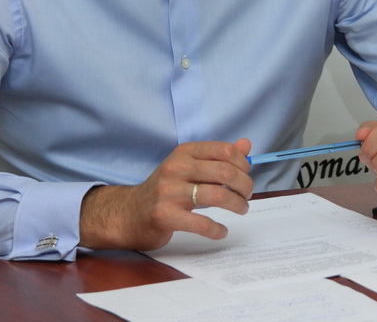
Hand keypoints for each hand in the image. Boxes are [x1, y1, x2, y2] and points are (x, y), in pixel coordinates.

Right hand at [79, 138, 252, 251]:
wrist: (129, 213)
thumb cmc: (164, 189)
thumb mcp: (188, 166)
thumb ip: (216, 156)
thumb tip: (246, 145)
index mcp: (184, 152)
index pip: (223, 150)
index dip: (242, 163)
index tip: (246, 175)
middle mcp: (176, 167)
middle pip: (224, 171)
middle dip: (244, 185)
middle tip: (247, 195)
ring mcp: (169, 191)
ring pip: (217, 195)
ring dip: (237, 204)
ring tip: (241, 209)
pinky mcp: (165, 215)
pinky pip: (201, 223)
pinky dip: (217, 229)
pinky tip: (222, 231)